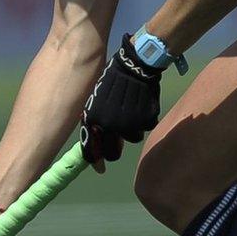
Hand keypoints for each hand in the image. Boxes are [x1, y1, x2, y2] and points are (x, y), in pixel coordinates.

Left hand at [79, 35, 162, 164]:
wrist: (133, 65)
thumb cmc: (112, 81)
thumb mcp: (97, 100)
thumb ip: (96, 123)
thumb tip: (101, 145)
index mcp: (93, 120)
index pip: (92, 148)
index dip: (95, 161)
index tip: (100, 169)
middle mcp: (109, 125)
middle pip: (113, 153)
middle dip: (115, 150)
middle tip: (120, 140)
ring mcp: (128, 123)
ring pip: (132, 139)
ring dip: (132, 130)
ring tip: (132, 112)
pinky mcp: (144, 120)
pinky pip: (145, 127)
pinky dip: (144, 120)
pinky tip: (142, 106)